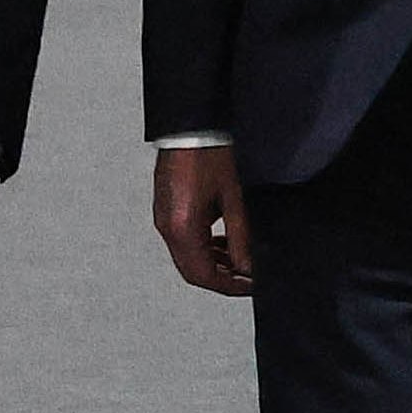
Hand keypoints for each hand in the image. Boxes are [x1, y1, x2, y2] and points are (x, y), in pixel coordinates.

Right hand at [153, 145, 252, 294]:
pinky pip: (181, 241)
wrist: (189, 127)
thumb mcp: (232, 199)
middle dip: (220, 278)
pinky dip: (200, 249)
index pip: (204, 275)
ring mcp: (163, 218)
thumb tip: (247, 266)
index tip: (248, 285)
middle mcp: (167, 226)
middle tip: (244, 276)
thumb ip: (240, 237)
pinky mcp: (164, 210)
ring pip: (186, 258)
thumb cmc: (208, 153)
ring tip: (236, 258)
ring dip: (211, 264)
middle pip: (192, 271)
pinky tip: (218, 241)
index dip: (229, 285)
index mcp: (182, 227)